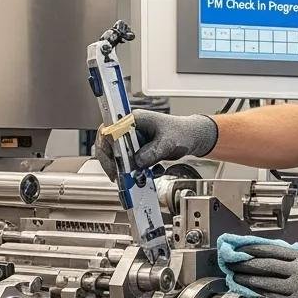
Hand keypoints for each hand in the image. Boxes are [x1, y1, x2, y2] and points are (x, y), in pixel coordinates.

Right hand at [95, 110, 217, 178]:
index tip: (113, 164)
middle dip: (114, 163)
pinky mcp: (138, 151)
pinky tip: (148, 174)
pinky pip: (130, 163)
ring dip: (126, 170)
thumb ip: (152, 152)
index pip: (110, 131)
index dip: (106, 148)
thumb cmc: (182, 132)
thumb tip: (137, 162)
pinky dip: (136, 172)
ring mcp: (133, 141)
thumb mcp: (168, 143)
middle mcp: (130, 129)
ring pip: (119, 157)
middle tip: (120, 177)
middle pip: (110, 146)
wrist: (192, 138)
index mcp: (134, 120)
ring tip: (137, 177)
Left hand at [230, 244, 297, 297]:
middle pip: (264, 264)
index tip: (240, 248)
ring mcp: (297, 287)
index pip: (271, 250)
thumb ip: (296, 259)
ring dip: (247, 279)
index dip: (252, 249)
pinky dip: (258, 293)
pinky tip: (249, 292)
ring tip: (235, 277)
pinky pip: (272, 296)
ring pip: (265, 281)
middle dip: (245, 263)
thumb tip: (274, 256)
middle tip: (231, 262)